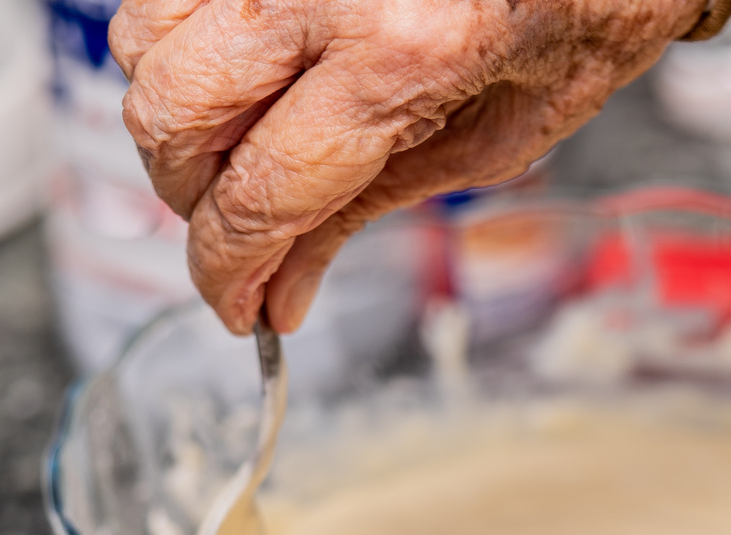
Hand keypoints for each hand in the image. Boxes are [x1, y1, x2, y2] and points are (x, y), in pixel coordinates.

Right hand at [109, 0, 704, 334]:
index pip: (259, 194)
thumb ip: (367, 211)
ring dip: (175, 111)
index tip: (234, 309)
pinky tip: (246, 71)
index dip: (227, 271)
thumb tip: (280, 294)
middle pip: (173, 115)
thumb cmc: (586, 11)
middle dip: (190, 199)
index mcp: (401, 52)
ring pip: (144, 38)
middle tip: (238, 232)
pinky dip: (185, 37)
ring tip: (241, 143)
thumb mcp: (494, 140)